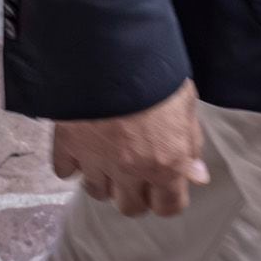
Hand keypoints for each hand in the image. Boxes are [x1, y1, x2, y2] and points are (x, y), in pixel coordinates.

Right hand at [49, 83, 206, 217]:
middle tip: (136, 173)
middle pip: (130, 207)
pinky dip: (71, 165)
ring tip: (108, 159)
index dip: (168, 198)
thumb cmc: (156, 74)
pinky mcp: (67, 147)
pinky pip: (65, 172)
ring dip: (104, 181)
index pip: (168, 207)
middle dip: (135, 194)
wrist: (111, 52)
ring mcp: (95, 161)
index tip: (166, 186)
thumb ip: (191, 144)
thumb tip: (196, 174)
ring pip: (97, 193)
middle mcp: (130, 171)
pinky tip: (81, 150)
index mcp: (165, 163)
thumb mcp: (186, 104)